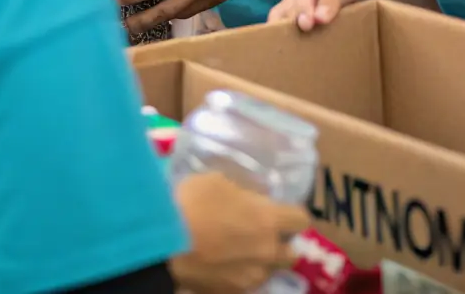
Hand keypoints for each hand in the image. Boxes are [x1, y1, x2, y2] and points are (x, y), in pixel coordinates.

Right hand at [172, 172, 305, 293]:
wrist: (163, 243)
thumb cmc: (192, 203)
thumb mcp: (219, 181)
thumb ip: (243, 193)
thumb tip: (250, 201)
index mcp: (268, 221)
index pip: (301, 219)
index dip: (291, 214)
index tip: (279, 211)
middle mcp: (267, 253)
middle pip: (292, 254)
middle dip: (281, 244)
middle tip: (261, 234)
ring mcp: (249, 278)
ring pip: (268, 272)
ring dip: (260, 261)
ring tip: (237, 251)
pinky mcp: (231, 293)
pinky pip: (246, 284)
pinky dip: (239, 275)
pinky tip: (221, 265)